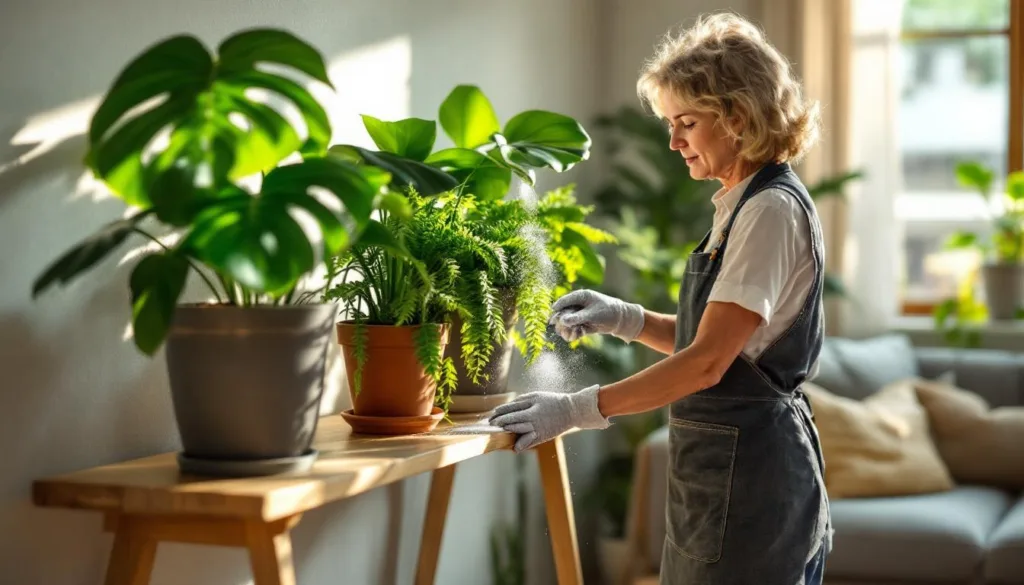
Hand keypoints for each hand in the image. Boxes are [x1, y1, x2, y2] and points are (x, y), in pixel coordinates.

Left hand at [488, 385, 609, 451]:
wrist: (571, 411)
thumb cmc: (552, 401)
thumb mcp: (537, 396)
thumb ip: (522, 400)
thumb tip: (509, 406)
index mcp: (532, 406)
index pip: (511, 409)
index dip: (500, 412)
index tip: (492, 414)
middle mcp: (533, 417)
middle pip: (512, 420)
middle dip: (500, 422)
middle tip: (491, 424)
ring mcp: (538, 428)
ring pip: (519, 430)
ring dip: (508, 431)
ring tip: (498, 433)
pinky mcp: (543, 436)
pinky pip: (530, 441)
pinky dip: (522, 445)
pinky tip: (515, 448)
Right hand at [549, 289, 644, 342]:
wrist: (621, 320)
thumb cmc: (608, 311)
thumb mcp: (592, 314)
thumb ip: (577, 317)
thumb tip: (562, 320)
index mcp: (581, 296)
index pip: (565, 301)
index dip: (557, 308)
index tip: (552, 319)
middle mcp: (579, 305)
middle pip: (564, 313)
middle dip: (562, 322)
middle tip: (560, 330)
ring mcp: (580, 315)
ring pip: (568, 323)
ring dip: (566, 329)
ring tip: (569, 335)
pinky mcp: (583, 324)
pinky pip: (574, 329)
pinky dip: (573, 334)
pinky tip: (573, 337)